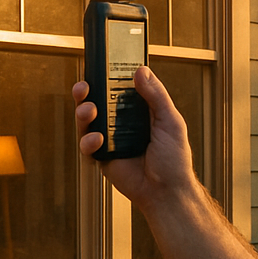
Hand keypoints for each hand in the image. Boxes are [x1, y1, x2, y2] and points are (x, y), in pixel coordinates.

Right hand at [73, 66, 196, 213]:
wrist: (167, 192)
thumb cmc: (174, 158)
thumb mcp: (170, 121)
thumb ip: (156, 95)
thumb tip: (141, 71)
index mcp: (137, 110)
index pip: (117, 88)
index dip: (106, 77)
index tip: (98, 66)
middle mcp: (120, 122)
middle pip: (97, 101)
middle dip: (86, 92)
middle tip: (84, 87)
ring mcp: (109, 139)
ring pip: (87, 122)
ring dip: (83, 113)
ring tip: (89, 111)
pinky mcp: (102, 157)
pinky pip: (87, 147)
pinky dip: (88, 141)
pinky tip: (97, 140)